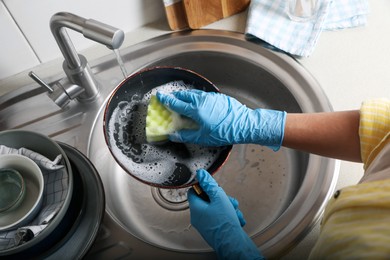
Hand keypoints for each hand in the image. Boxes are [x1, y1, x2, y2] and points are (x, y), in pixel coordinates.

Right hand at [157, 90, 285, 150]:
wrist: (245, 125)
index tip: (159, 96)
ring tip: (183, 99)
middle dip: (176, 95)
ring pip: (195, 93)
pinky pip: (204, 95)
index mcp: (196, 110)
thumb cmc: (224, 132)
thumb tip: (173, 135)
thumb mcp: (202, 138)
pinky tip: (199, 102)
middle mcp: (202, 100)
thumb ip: (186, 135)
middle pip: (184, 95)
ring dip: (186, 95)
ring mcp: (211, 97)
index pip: (176, 103)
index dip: (166, 100)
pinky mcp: (219, 97)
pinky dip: (197, 97)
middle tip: (170, 98)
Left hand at [188, 169, 263, 259]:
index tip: (213, 187)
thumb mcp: (218, 197)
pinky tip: (236, 219)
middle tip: (228, 201)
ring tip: (234, 211)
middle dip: (221, 198)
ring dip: (228, 207)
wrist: (233, 244)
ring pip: (216, 209)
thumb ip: (209, 184)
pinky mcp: (213, 230)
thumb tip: (201, 174)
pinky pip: (220, 218)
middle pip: (207, 200)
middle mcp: (198, 217)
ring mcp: (205, 225)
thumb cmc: (225, 224)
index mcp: (196, 208)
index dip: (204, 186)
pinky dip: (229, 216)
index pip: (194, 191)